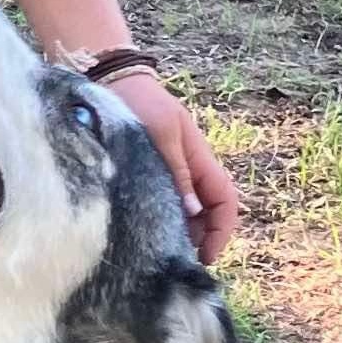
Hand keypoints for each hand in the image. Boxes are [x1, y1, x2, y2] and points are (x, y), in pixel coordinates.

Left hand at [108, 73, 238, 264]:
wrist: (115, 82)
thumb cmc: (139, 103)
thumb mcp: (159, 135)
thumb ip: (176, 172)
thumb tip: (193, 211)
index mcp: (200, 158)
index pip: (226, 200)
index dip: (222, 230)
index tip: (206, 256)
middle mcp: (192, 169)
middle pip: (211, 212)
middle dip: (203, 238)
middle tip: (179, 260)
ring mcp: (175, 172)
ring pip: (192, 211)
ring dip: (185, 232)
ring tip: (164, 251)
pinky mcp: (157, 174)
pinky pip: (172, 203)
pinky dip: (168, 221)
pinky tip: (151, 232)